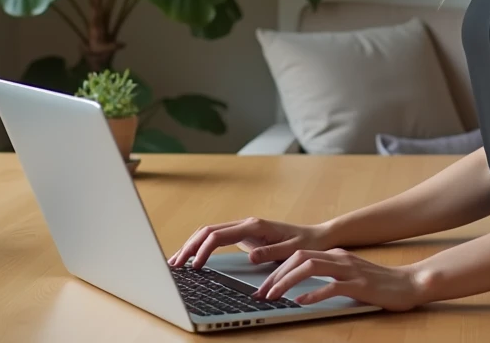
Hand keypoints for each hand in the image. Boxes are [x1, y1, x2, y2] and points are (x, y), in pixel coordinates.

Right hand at [167, 217, 332, 269]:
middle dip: (188, 246)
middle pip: (208, 230)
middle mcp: (246, 223)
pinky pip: (217, 237)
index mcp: (254, 226)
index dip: (203, 250)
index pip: (219, 235)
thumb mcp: (292, 250)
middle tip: (174, 264)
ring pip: (209, 231)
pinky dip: (201, 244)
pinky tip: (193, 256)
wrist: (316, 237)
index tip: (194, 266)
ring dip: (191, 244)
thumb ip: (271, 252)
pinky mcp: (244, 234)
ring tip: (176, 261)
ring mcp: (244, 227)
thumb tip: (251, 256)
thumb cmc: (305, 244)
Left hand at [252, 248, 427, 311]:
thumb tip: (302, 287)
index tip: (265, 285)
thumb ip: (330, 276)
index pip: (300, 255)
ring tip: (275, 295)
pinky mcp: (359, 285)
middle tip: (262, 292)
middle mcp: (340, 258)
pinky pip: (332, 287)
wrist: (408, 283)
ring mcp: (350, 270)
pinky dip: (314, 294)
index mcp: (336, 255)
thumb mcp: (350, 275)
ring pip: (311, 268)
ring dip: (288, 281)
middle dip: (277, 274)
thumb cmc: (379, 283)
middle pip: (300, 258)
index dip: (279, 269)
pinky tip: (302, 302)